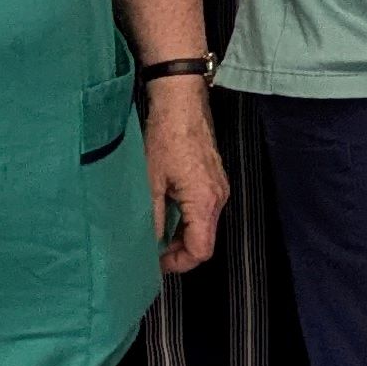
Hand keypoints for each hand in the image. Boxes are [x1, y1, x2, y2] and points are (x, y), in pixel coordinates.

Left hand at [145, 82, 229, 274]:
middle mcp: (218, 197)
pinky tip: (166, 208)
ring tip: (155, 228)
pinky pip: (204, 209)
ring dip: (181, 232)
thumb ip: (152, 218)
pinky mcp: (214, 177)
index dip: (179, 263)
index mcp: (205, 202)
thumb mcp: (150, 183)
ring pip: (204, 225)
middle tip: (151, 248)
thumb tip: (147, 244)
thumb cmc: (166, 137)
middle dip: (178, 249)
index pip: (201, 250)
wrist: (180, 102)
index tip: (156, 262)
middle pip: (204, 240)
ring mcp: (219, 187)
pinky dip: (186, 217)